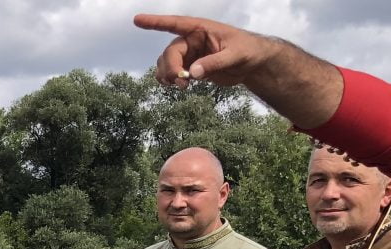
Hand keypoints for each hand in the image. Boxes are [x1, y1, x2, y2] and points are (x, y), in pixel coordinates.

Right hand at [134, 14, 276, 87]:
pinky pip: (171, 72)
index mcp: (202, 29)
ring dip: (167, 75)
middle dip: (171, 68)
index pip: (175, 24)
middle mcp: (192, 40)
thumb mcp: (235, 55)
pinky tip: (179, 87)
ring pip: (166, 62)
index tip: (137, 20)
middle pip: (170, 52)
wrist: (254, 64)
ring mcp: (189, 53)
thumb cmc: (249, 51)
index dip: (155, 22)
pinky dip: (169, 80)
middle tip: (180, 83)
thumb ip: (215, 63)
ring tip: (181, 87)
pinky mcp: (190, 67)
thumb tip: (192, 72)